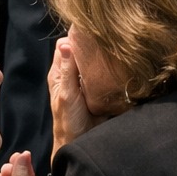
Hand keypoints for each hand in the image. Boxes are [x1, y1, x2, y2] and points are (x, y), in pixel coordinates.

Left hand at [48, 38, 104, 158]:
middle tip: (104, 41)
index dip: (74, 38)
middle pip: (80, 52)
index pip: (64, 45)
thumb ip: (67, 70)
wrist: (80, 142)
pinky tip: (116, 68)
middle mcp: (71, 74)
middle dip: (89, 46)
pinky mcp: (98, 90)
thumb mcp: (67, 93)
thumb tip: (67, 44)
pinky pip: (103, 75)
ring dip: (100, 58)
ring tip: (111, 52)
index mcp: (59, 72)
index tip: (88, 33)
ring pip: (92, 62)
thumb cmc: (68, 120)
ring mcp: (85, 82)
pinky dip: (108, 70)